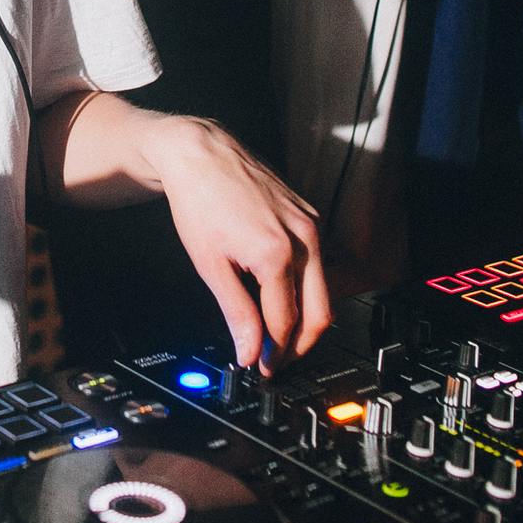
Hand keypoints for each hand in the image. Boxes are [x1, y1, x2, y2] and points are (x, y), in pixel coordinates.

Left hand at [142, 117, 331, 374]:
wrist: (201, 154)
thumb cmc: (200, 200)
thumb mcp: (210, 265)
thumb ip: (236, 312)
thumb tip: (249, 350)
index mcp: (276, 254)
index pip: (285, 323)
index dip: (273, 353)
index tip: (261, 368)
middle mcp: (302, 239)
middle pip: (319, 314)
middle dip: (299, 345)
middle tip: (275, 361)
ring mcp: (309, 225)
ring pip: (323, 290)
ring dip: (304, 318)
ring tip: (276, 334)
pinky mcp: (309, 215)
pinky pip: (317, 264)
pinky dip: (304, 288)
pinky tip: (279, 295)